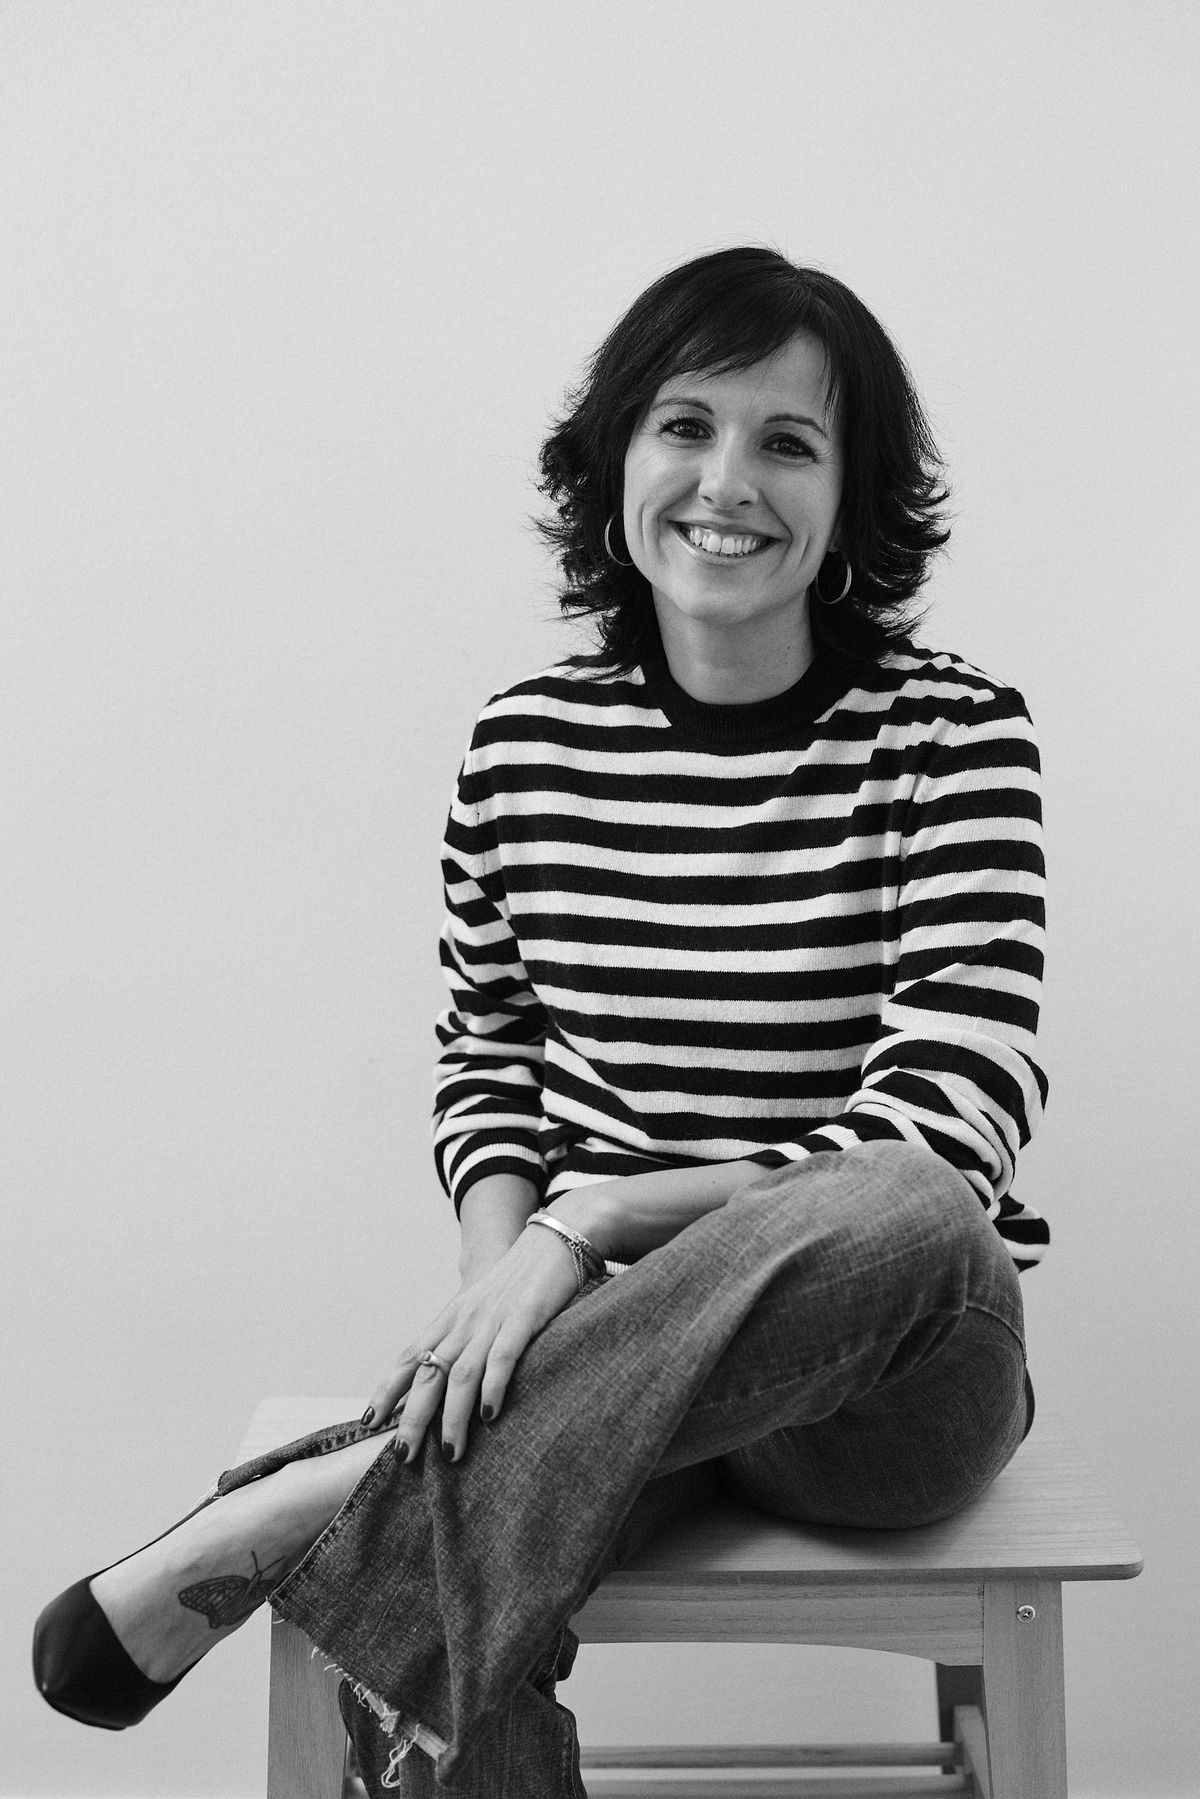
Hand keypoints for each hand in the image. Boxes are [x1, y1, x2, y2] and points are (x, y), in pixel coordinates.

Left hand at [362, 1222, 579, 1463]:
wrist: (552, 1241)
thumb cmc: (520, 1281)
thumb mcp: (483, 1308)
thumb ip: (466, 1338)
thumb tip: (449, 1379)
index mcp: (452, 1318)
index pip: (409, 1357)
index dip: (387, 1390)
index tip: (369, 1422)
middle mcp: (464, 1321)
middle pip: (429, 1372)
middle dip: (412, 1417)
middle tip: (402, 1456)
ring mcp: (492, 1319)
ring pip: (461, 1373)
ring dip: (452, 1416)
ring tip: (450, 1452)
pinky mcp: (523, 1317)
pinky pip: (503, 1357)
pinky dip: (493, 1387)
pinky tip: (490, 1416)